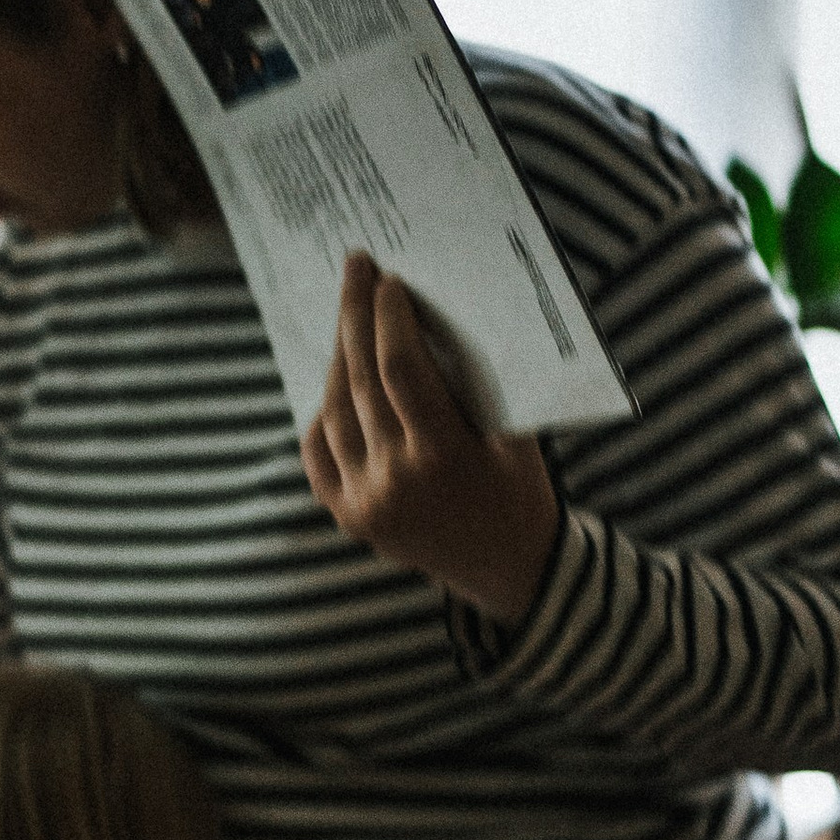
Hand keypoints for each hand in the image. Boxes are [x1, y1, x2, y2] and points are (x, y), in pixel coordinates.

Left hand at [301, 251, 560, 623]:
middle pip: (360, 381)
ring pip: (334, 410)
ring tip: (347, 320)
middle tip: (354, 272)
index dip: (389, 319)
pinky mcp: (346, 516)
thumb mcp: (516, 436)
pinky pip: (319, 449)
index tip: (387, 281)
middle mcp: (395, 480)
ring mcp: (363, 502)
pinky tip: (337, 381)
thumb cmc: (520, 488)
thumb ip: (475, 386)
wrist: (508, 568)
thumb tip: (430, 317)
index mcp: (444, 456)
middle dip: (354, 317)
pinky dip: (324, 411)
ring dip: (338, 358)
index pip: (401, 369)